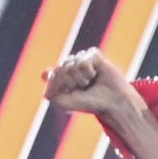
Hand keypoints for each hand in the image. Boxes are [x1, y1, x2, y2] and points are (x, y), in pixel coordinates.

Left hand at [42, 50, 157, 158]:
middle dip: (69, 82)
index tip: (70, 94)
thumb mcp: (64, 102)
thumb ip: (50, 92)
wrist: (112, 102)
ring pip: (70, 64)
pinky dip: (88, 71)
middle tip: (82, 89)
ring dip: (80, 78)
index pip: (49, 75)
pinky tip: (95, 75)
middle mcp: (70, 66)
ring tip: (90, 83)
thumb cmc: (89, 103)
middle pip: (59, 69)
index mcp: (61, 77)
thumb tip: (45, 74)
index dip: (59, 86)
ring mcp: (81, 59)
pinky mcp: (93, 54)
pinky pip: (83, 60)